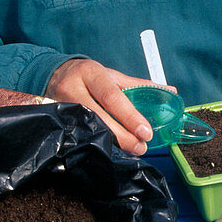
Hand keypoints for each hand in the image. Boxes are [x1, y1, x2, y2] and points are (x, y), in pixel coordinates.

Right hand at [45, 58, 175, 154]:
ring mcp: (62, 106)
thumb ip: (138, 84)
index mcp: (91, 73)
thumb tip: (170, 91)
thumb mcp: (110, 75)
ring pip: (88, 129)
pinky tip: (112, 148)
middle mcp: (73, 89)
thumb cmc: (87, 76)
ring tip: (131, 149)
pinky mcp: (58, 119)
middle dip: (123, 136)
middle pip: (98, 116)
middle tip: (141, 146)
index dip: (130, 116)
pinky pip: (80, 134)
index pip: (112, 97)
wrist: (52, 74)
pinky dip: (98, 142)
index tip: (146, 131)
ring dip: (112, 142)